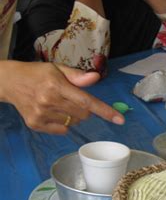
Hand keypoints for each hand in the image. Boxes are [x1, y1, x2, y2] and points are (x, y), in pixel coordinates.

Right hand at [0, 61, 124, 134]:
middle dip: (85, 109)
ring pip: (73, 122)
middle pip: (83, 115)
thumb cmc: (38, 74)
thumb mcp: (58, 69)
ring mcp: (41, 114)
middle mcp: (48, 101)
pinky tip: (52, 111)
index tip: (120, 120)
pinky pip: (62, 130)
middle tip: (72, 99)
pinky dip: (63, 123)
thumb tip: (96, 78)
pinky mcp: (35, 124)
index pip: (86, 101)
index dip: (105, 111)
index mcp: (56, 85)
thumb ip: (78, 76)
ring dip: (73, 115)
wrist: (9, 82)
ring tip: (59, 103)